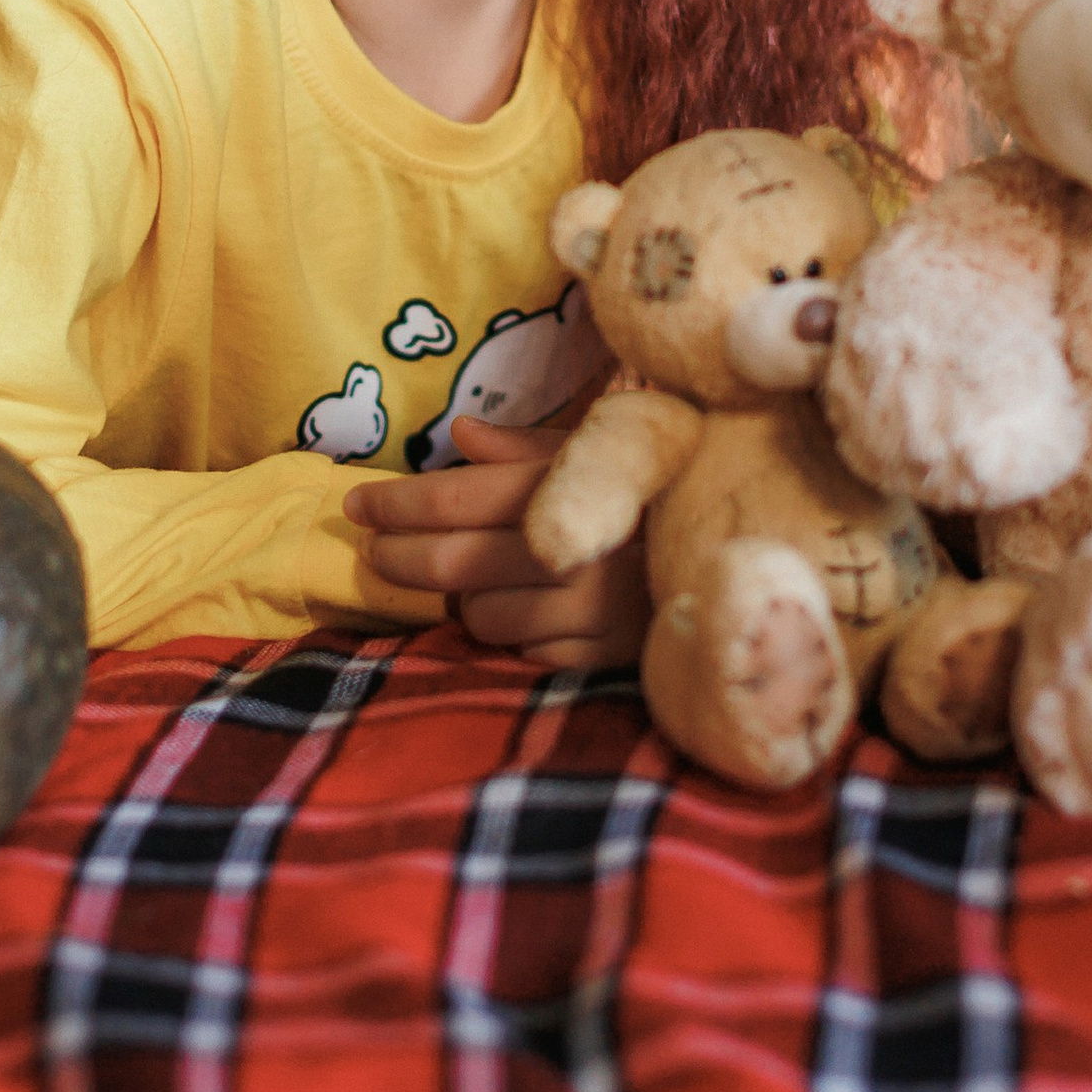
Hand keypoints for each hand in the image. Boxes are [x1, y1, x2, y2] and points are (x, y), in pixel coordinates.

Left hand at [343, 418, 651, 668]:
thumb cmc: (649, 497)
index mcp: (569, 486)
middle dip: (399, 556)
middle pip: (453, 561)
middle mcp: (577, 548)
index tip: (357, 505)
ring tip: (473, 584)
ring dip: (461, 602)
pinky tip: (521, 614)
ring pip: (480, 615)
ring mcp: (590, 609)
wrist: (734, 560)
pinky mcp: (602, 658)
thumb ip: (525, 450)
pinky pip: (521, 652)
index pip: (457, 496)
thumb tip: (461, 433)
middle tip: (375, 552)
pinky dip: (510, 636)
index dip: (397, 502)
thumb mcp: (598, 456)